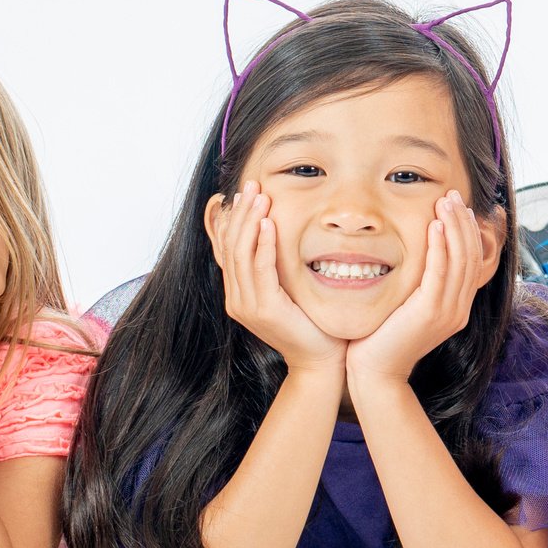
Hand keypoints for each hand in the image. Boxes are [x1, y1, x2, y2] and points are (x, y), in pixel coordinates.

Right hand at [209, 181, 344, 374]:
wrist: (320, 362)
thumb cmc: (311, 325)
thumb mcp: (288, 291)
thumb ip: (277, 268)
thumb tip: (277, 234)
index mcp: (239, 294)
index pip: (227, 248)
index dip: (233, 218)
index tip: (242, 192)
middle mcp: (237, 299)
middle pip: (231, 246)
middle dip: (241, 212)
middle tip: (251, 184)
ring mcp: (247, 306)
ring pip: (241, 254)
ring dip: (250, 221)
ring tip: (261, 196)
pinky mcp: (265, 310)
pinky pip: (260, 270)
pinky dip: (262, 245)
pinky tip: (268, 225)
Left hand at [346, 190, 496, 386]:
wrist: (375, 373)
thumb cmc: (382, 338)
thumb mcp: (406, 306)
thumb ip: (417, 284)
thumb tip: (413, 254)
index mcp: (456, 307)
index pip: (471, 262)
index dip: (468, 231)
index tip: (458, 206)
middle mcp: (458, 309)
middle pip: (471, 256)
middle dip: (464, 222)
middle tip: (453, 195)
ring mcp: (447, 312)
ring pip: (460, 260)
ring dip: (454, 226)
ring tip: (445, 201)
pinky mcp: (430, 312)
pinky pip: (440, 272)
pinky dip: (440, 246)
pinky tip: (434, 225)